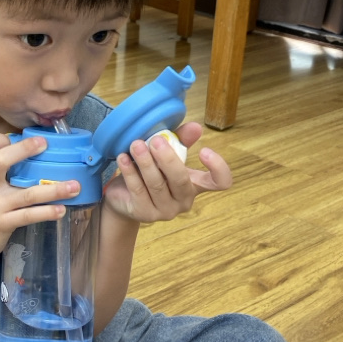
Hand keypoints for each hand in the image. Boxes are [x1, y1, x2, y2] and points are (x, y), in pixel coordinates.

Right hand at [0, 132, 78, 258]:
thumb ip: (1, 167)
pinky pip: (28, 215)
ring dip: (53, 190)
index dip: (1, 137)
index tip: (20, 138)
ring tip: (75, 186)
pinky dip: (47, 212)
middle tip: (46, 144)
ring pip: (26, 193)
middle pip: (1, 160)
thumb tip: (34, 149)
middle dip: (24, 149)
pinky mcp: (3, 223)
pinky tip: (61, 210)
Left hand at [103, 121, 231, 221]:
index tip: (204, 150)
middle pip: (181, 181)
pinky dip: (130, 172)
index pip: (220, 182)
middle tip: (156, 141)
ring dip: (145, 162)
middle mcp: (184, 201)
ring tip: (135, 145)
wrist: (124, 197)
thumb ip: (180, 140)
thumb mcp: (165, 155)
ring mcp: (165, 211)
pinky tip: (123, 158)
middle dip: (168, 160)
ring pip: (156, 185)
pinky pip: (138, 191)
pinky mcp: (145, 214)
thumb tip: (195, 127)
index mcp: (195, 184)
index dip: (218, 168)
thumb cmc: (150, 172)